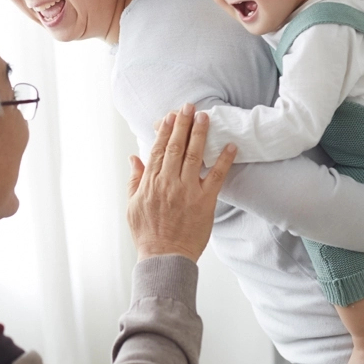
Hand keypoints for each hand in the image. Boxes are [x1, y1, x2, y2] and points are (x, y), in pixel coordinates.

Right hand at [127, 103, 236, 262]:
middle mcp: (168, 182)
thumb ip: (134, 179)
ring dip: (200, 134)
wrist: (164, 257)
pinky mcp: (204, 201)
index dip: (165, 129)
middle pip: (176, 146)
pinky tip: (230, 145)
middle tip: (189, 106)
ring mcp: (187, 191)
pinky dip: (224, 159)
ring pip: (194, 155)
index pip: (158, 149)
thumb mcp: (132, 205)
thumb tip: (134, 157)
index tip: (170, 115)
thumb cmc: (147, 234)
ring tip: (205, 117)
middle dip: (183, 123)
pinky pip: (216, 176)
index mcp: (150, 182)